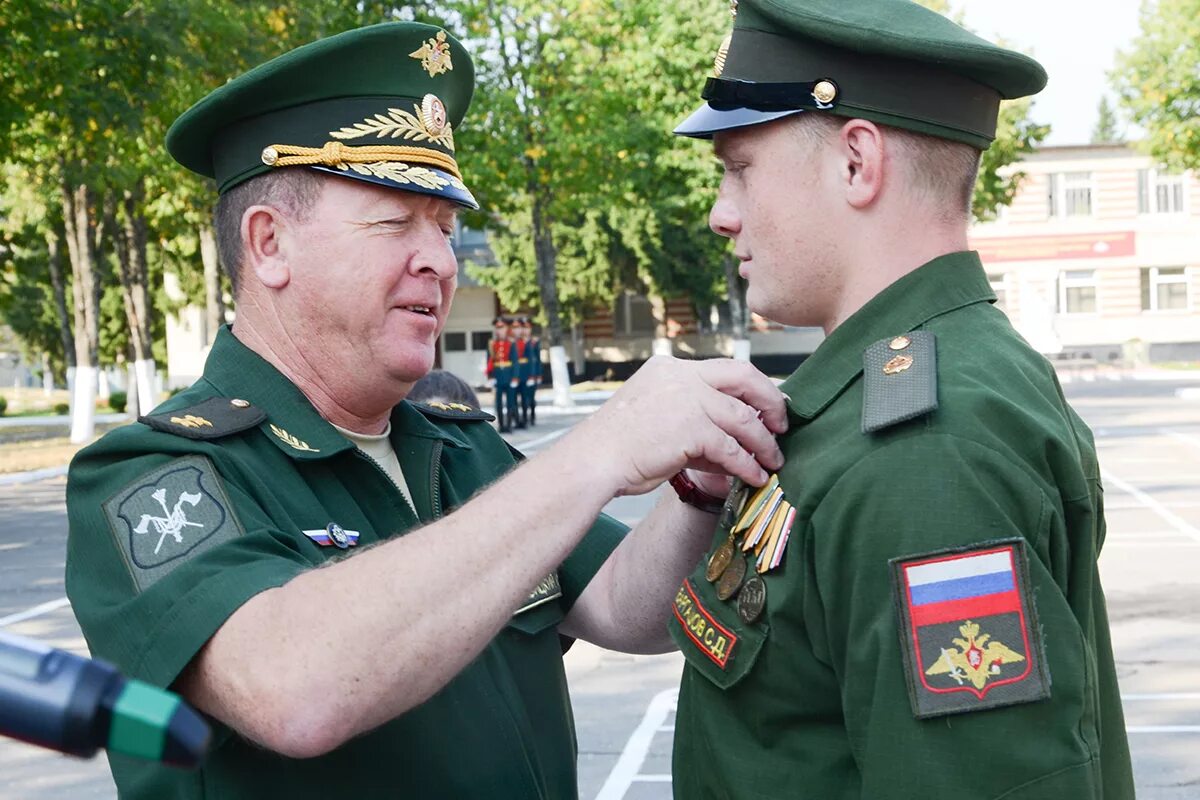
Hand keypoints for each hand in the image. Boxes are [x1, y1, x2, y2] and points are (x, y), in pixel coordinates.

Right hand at [571, 356, 786, 496]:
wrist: (591, 461)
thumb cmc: (619, 447)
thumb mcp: (656, 416)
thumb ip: (693, 417)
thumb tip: (733, 438)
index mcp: (670, 368)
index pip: (725, 368)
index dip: (754, 388)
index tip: (767, 408)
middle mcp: (681, 376)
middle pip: (744, 378)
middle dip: (770, 402)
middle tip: (782, 427)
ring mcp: (686, 400)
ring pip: (742, 418)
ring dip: (763, 443)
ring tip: (774, 461)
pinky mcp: (690, 429)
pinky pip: (731, 448)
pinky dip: (747, 465)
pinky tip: (754, 477)